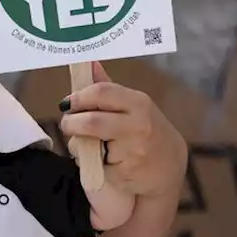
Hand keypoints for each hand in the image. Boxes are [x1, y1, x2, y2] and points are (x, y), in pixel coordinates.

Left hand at [60, 61, 188, 199]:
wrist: (169, 169)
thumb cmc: (146, 132)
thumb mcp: (133, 107)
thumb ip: (107, 88)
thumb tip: (88, 62)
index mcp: (139, 104)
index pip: (100, 92)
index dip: (78, 97)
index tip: (67, 103)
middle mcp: (138, 126)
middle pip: (90, 121)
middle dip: (71, 123)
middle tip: (68, 125)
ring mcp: (132, 152)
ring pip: (87, 145)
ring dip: (78, 145)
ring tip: (89, 145)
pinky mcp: (123, 174)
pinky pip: (92, 166)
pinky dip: (89, 164)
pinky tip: (103, 162)